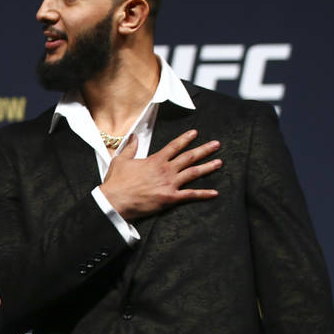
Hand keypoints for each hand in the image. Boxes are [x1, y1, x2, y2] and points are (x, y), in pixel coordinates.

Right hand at [99, 130, 221, 219]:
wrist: (115, 200)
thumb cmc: (116, 182)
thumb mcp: (120, 160)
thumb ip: (130, 148)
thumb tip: (134, 136)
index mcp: (155, 160)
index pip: (174, 146)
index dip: (185, 139)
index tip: (195, 133)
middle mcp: (166, 170)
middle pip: (189, 157)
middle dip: (204, 150)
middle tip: (216, 145)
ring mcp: (170, 184)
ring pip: (193, 173)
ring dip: (208, 167)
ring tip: (219, 162)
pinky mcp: (170, 198)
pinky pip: (190, 195)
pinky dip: (203, 194)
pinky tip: (215, 193)